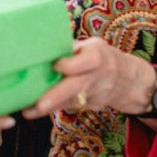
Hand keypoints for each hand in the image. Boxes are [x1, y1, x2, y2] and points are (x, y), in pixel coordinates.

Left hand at [22, 37, 156, 119]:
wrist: (127, 79)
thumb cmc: (100, 56)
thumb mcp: (91, 45)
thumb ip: (71, 47)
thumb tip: (42, 45)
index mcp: (97, 55)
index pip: (83, 62)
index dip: (67, 65)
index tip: (53, 65)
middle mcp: (98, 76)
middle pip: (76, 86)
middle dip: (56, 96)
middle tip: (38, 105)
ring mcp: (96, 93)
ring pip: (71, 101)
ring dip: (50, 106)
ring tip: (28, 111)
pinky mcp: (91, 105)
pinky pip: (70, 106)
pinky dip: (54, 107)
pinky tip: (35, 110)